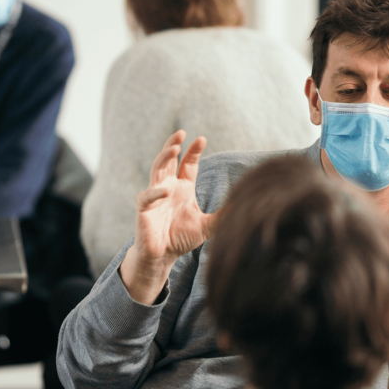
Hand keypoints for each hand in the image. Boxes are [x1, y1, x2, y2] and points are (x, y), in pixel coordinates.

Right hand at [120, 130, 214, 303]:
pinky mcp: (144, 209)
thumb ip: (223, 216)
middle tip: (182, 132)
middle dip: (174, 144)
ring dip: (163, 157)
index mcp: (182, 188)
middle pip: (169, 159)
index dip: (193, 151)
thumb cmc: (181, 238)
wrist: (162, 256)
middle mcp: (167, 187)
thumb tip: (245, 207)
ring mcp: (154, 196)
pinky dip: (155, 193)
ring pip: (156, 170)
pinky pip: (147, 197)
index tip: (202, 139)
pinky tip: (165, 192)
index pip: (187, 164)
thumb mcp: (208, 226)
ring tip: (174, 147)